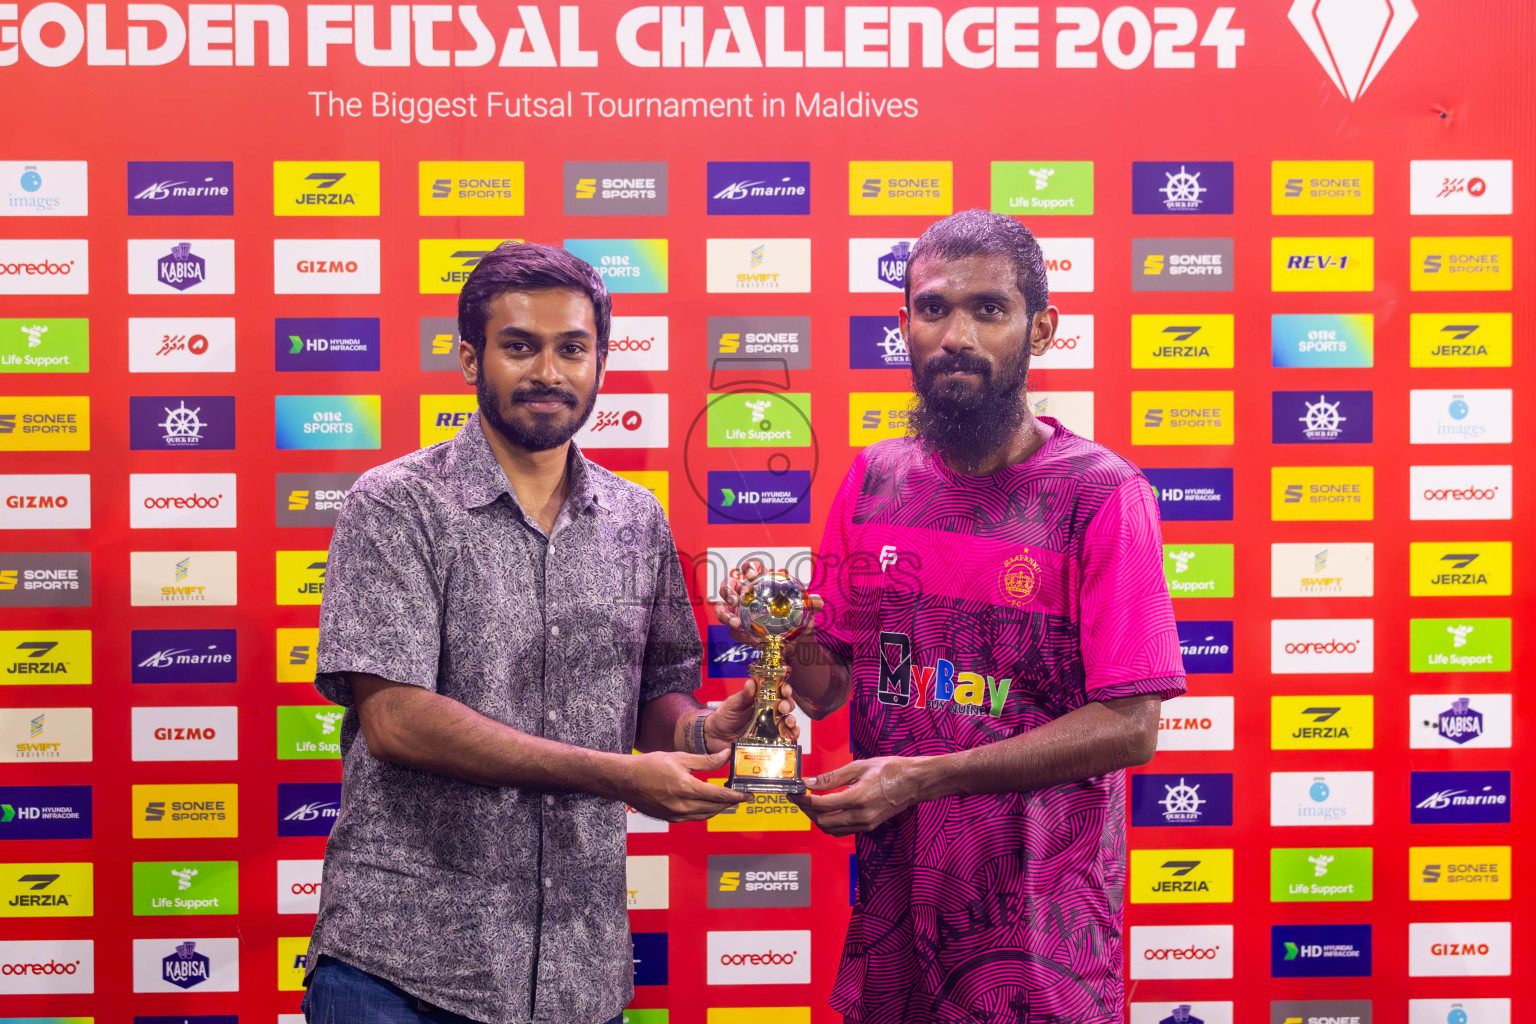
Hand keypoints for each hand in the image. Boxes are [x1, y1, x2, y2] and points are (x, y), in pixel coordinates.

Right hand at [620, 748, 744, 821]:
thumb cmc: (649, 766)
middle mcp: (682, 805)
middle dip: (731, 803)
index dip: (736, 796)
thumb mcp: (681, 757)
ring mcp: (676, 814)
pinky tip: (708, 804)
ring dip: (719, 808)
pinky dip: (705, 812)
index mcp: (686, 788)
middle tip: (742, 797)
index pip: (719, 795)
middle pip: (715, 807)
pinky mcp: (670, 818)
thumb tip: (725, 755)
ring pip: (705, 815)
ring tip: (729, 801)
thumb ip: (706, 760)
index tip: (747, 795)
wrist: (626, 780)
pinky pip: (694, 818)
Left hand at [703, 675, 800, 751]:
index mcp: (761, 699)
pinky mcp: (770, 739)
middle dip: (788, 704)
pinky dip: (792, 734)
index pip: (777, 691)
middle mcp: (768, 712)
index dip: (784, 689)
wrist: (716, 737)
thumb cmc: (724, 717)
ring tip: (789, 721)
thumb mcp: (733, 703)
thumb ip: (743, 695)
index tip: (785, 690)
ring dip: (792, 719)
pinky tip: (792, 733)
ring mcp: (770, 726)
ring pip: (788, 720)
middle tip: (782, 707)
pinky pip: (785, 737)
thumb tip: (751, 683)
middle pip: (786, 705)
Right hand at [712, 557, 822, 646]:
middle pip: (729, 585)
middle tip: (735, 599)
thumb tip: (819, 602)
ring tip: (736, 624)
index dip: (748, 567)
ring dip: (725, 614)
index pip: (752, 568)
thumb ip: (811, 604)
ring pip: (723, 608)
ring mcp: (738, 611)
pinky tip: (746, 637)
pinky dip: (736, 633)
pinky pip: (731, 629)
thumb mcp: (804, 610)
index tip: (750, 573)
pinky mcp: (737, 628)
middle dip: (727, 589)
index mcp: (761, 583)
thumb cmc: (796, 617)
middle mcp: (746, 594)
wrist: (793, 639)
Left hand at [792, 757, 926, 836]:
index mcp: (858, 798)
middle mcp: (861, 815)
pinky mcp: (868, 826)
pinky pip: (842, 830)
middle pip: (823, 821)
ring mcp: (865, 824)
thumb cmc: (890, 770)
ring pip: (831, 830)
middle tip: (799, 798)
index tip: (795, 793)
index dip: (804, 800)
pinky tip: (826, 810)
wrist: (914, 782)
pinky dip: (830, 823)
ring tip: (809, 804)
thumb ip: (832, 777)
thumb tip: (810, 782)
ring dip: (817, 818)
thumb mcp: (859, 767)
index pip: (822, 805)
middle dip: (807, 811)